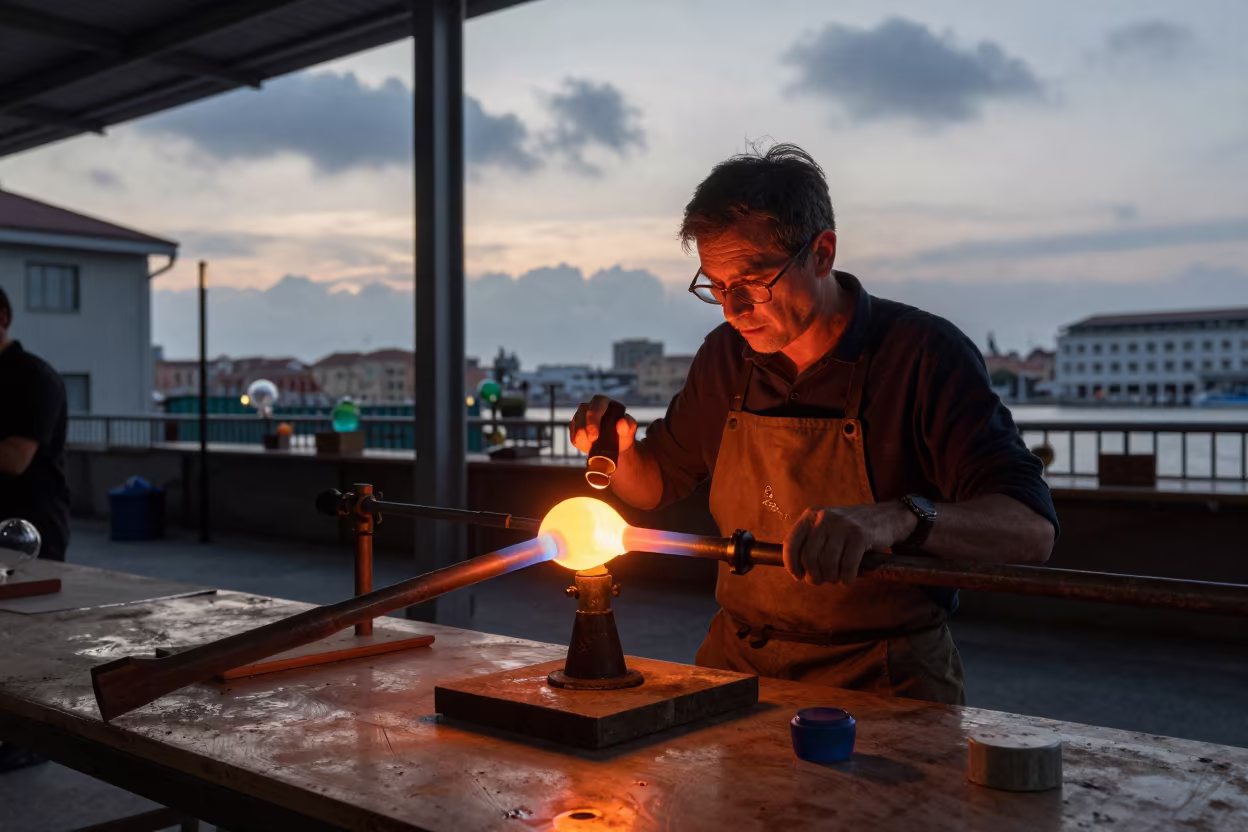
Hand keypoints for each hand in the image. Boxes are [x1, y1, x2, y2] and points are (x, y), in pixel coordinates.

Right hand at [569, 395, 637, 453]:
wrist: (616, 447)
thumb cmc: (623, 435)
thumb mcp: (629, 431)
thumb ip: (629, 426)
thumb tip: (622, 423)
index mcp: (604, 402)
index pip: (597, 405)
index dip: (593, 419)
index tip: (594, 436)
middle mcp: (590, 406)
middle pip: (582, 412)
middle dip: (584, 429)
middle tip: (591, 442)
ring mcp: (581, 415)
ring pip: (575, 423)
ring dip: (581, 437)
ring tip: (592, 448)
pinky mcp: (575, 426)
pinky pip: (572, 434)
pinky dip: (578, 442)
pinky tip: (587, 448)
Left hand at [783, 503, 914, 585]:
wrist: (889, 516)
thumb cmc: (853, 528)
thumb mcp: (828, 526)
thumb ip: (812, 542)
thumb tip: (796, 570)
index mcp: (811, 515)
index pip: (791, 543)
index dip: (791, 564)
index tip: (798, 576)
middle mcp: (824, 518)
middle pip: (809, 557)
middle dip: (813, 576)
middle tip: (821, 581)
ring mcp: (842, 525)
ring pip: (827, 563)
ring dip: (831, 578)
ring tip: (836, 579)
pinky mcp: (860, 535)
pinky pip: (847, 566)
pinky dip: (846, 578)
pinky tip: (849, 579)